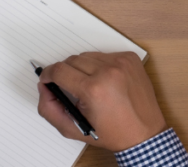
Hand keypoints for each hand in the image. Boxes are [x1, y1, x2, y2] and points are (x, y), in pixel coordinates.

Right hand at [37, 52, 166, 152]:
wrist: (144, 132)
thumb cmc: (112, 132)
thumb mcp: (73, 129)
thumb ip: (50, 109)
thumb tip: (44, 87)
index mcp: (94, 89)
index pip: (59, 71)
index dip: (48, 75)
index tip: (46, 80)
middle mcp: (109, 71)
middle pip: (72, 60)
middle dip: (65, 73)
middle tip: (69, 89)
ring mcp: (122, 62)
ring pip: (87, 56)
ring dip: (82, 68)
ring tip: (88, 87)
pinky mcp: (130, 58)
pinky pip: (104, 55)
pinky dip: (99, 66)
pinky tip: (104, 81)